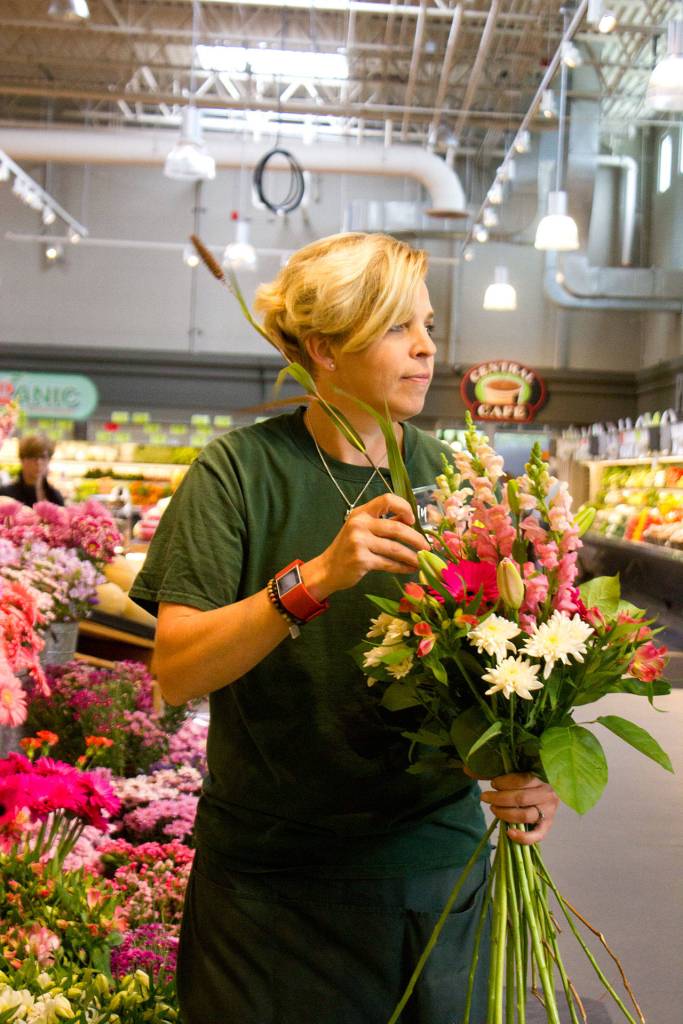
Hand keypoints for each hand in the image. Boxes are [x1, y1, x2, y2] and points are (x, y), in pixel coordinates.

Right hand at [303, 493, 429, 597]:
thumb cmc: (348, 547)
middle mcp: (359, 524)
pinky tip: (410, 569)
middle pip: (396, 528)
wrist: (328, 569)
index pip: (387, 500)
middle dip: (416, 539)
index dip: (404, 507)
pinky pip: (389, 563)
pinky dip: (403, 567)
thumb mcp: (362, 529)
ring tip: (422, 561)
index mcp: (361, 512)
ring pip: (395, 549)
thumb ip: (383, 522)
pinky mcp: (362, 560)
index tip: (412, 520)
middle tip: (427, 547)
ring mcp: (359, 543)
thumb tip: (410, 520)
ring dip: (412, 556)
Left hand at [475, 770, 559, 845]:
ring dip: (505, 814)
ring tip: (493, 809)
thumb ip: (493, 772)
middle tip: (485, 797)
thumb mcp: (514, 774)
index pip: (522, 780)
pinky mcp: (547, 828)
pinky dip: (522, 837)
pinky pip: (536, 836)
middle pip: (521, 798)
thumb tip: (466, 769)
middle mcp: (548, 795)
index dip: (504, 782)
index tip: (492, 784)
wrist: (547, 794)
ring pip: (525, 816)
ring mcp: (549, 813)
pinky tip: (508, 832)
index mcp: (541, 778)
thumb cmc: (527, 783)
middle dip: (499, 798)